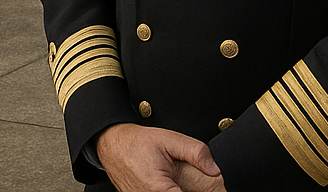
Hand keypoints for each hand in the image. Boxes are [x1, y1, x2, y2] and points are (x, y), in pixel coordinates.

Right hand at [96, 124, 223, 191]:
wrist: (112, 144)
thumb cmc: (138, 142)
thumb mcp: (170, 140)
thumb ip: (196, 152)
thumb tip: (215, 169)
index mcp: (159, 190)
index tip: (208, 189)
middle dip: (187, 190)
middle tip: (184, 179)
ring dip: (177, 190)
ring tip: (176, 180)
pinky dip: (166, 191)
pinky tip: (167, 184)